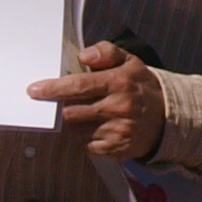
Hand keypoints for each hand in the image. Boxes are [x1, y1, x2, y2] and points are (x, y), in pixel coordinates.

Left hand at [27, 41, 168, 160]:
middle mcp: (117, 108)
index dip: (53, 89)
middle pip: (72, 111)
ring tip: (85, 111)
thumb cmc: (141, 87)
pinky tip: (94, 126)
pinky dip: (84, 135)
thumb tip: (84, 56)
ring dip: (73, 121)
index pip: (78, 86)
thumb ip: (106, 52)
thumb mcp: (129, 61)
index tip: (34, 90)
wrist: (166, 118)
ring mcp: (116, 131)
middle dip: (58, 107)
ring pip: (76, 129)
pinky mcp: (114, 149)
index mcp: (118, 82)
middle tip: (55, 102)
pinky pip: (86, 144)